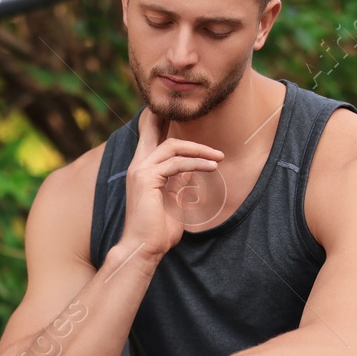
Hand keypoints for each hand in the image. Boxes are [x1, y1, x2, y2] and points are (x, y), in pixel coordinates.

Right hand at [121, 109, 223, 258]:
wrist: (143, 249)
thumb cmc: (158, 231)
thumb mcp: (173, 201)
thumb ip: (178, 183)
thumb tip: (190, 170)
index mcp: (142, 171)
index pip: (151, 139)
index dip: (161, 122)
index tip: (175, 111)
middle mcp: (137, 166)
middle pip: (152, 129)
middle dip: (168, 115)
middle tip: (187, 106)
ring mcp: (140, 170)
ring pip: (172, 146)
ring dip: (199, 149)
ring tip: (219, 157)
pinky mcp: (146, 178)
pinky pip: (176, 163)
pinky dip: (196, 163)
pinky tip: (212, 167)